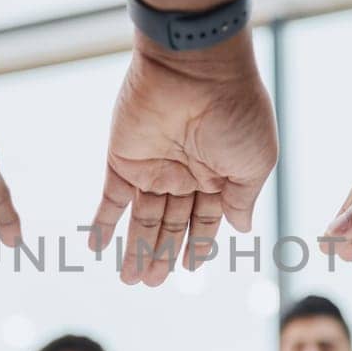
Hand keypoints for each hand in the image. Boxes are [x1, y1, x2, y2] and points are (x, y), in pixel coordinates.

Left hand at [90, 35, 276, 285]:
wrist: (196, 67)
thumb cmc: (236, 110)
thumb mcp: (256, 161)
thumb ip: (244, 198)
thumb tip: (242, 228)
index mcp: (219, 174)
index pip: (205, 219)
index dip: (198, 244)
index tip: (189, 270)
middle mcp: (185, 173)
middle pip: (171, 223)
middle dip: (162, 254)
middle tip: (152, 283)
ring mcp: (153, 167)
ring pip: (143, 219)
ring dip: (136, 249)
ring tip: (132, 280)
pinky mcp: (123, 159)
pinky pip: (110, 198)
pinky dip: (103, 223)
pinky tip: (96, 248)